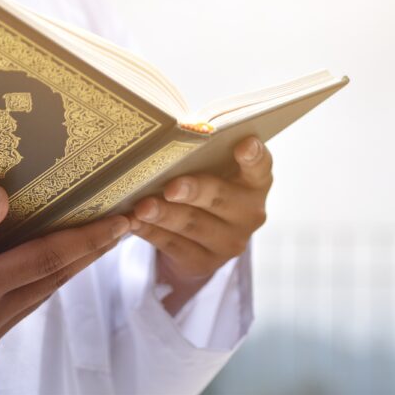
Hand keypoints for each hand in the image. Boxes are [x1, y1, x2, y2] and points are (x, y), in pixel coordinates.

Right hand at [0, 186, 129, 358]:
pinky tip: (52, 263)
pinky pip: (26, 305)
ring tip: (97, 239)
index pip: (49, 258)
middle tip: (122, 223)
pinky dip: (46, 280)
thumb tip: (3, 197)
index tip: (120, 220)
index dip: (88, 238)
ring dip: (72, 266)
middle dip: (92, 250)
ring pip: (44, 293)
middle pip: (55, 277)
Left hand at [129, 136, 272, 314]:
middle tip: (171, 187)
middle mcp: (249, 213)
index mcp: (255, 183)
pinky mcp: (204, 263)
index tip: (244, 144)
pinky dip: (151, 232)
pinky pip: (174, 246)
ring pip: (193, 224)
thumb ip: (197, 153)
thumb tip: (167, 131)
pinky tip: (133, 222)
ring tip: (142, 207)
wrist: (197, 240)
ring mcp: (230, 242)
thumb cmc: (200, 185)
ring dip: (165, 215)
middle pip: (221, 198)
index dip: (254, 155)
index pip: (260, 166)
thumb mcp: (206, 169)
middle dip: (194, 191)